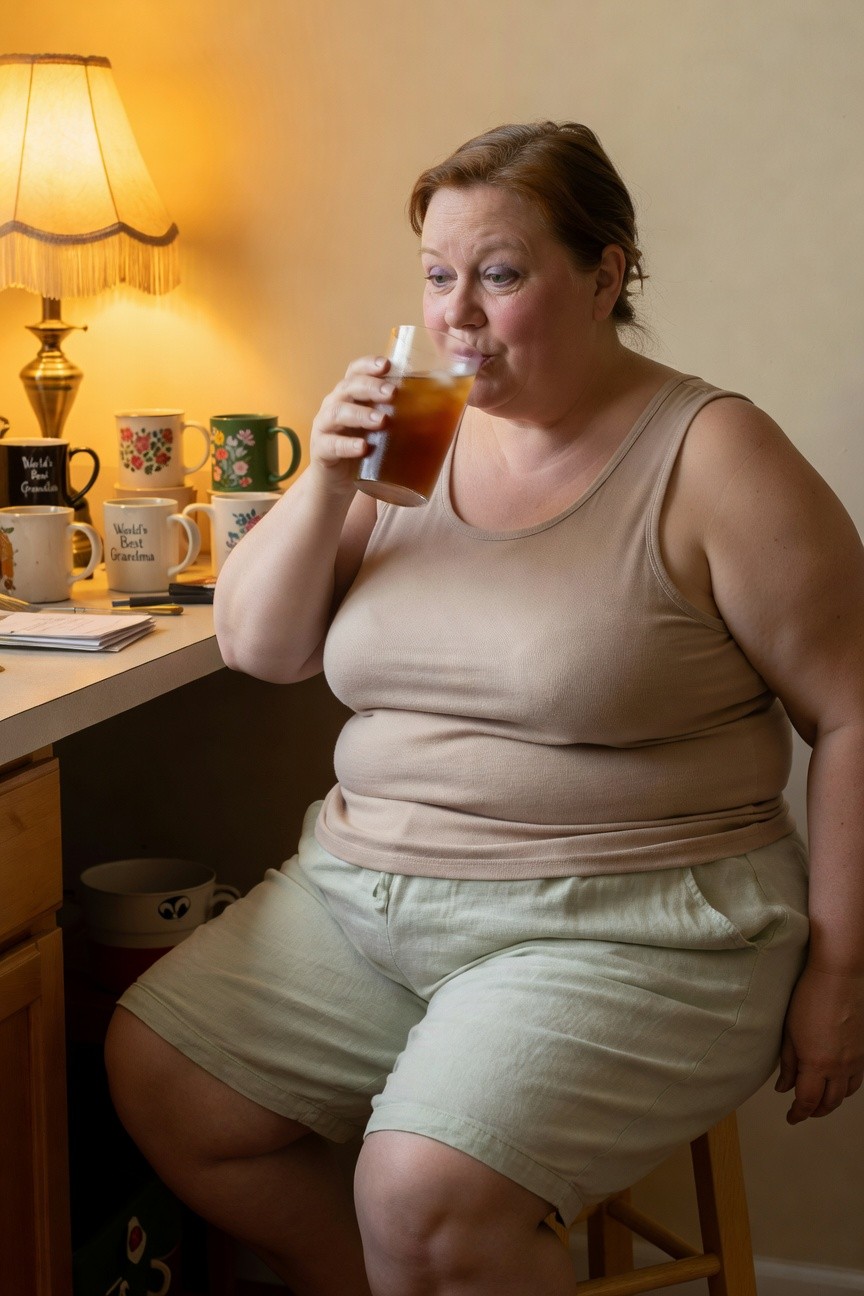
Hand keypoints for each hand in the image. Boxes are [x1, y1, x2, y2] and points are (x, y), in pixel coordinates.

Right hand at [307, 355, 393, 496]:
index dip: (369, 364)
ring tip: (381, 421)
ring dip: (361, 414)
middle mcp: (334, 406)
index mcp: (349, 396)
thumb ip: (400, 417)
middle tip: (393, 393)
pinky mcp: (321, 451)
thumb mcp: (381, 430)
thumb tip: (444, 410)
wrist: (337, 484)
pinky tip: (363, 448)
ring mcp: (324, 428)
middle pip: (348, 387)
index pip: (355, 372)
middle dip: (371, 387)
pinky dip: (348, 445)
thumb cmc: (364, 451)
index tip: (387, 365)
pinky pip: (332, 445)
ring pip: (338, 412)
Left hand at [775, 964, 863, 1122]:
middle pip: (829, 1103)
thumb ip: (787, 1064)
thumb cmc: (810, 999)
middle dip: (815, 1111)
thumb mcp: (789, 1032)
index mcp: (816, 1064)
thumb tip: (784, 1087)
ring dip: (832, 1102)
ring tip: (818, 1100)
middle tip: (802, 1111)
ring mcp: (855, 1060)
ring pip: (845, 1094)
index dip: (799, 1113)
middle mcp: (839, 1067)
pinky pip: (857, 1079)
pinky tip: (836, 1082)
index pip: (808, 1101)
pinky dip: (845, 1088)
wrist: (838, 977)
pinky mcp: (863, 1051)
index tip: (791, 1117)